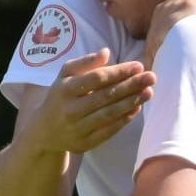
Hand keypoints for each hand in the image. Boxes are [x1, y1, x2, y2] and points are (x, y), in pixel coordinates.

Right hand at [29, 49, 154, 153]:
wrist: (44, 132)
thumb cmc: (60, 97)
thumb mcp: (65, 76)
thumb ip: (84, 63)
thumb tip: (106, 52)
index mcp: (65, 89)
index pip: (96, 78)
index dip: (119, 72)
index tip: (138, 66)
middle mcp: (71, 109)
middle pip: (106, 96)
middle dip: (131, 86)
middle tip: (151, 77)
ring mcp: (78, 127)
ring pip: (109, 113)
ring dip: (131, 102)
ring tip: (149, 92)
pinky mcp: (86, 142)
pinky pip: (109, 130)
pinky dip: (124, 119)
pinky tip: (137, 108)